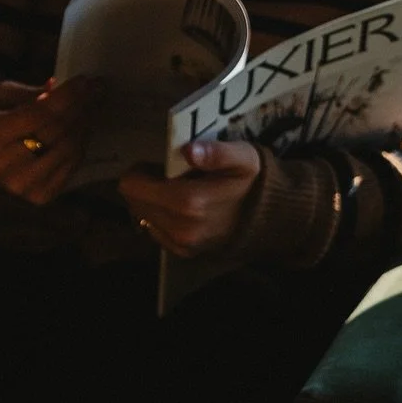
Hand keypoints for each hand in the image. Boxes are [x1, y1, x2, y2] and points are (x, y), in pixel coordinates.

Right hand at [0, 76, 102, 203]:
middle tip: (97, 91)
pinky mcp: (41, 196)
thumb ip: (27, 93)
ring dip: (84, 126)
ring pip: (67, 150)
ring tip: (92, 108)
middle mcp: (6, 164)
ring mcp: (25, 184)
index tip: (85, 81)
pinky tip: (84, 130)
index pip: (36, 114)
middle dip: (80, 107)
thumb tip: (58, 87)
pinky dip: (81, 146)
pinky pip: (70, 168)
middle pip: (55, 132)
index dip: (65, 97)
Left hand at [118, 140, 261, 257]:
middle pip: (134, 201)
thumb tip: (189, 150)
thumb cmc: (252, 182)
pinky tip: (183, 210)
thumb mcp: (242, 158)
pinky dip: (161, 217)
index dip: (141, 171)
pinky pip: (154, 230)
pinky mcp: (183, 252)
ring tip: (178, 192)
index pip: (132, 186)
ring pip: (142, 216)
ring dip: (153, 202)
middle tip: (171, 178)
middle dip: (146, 186)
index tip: (161, 166)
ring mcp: (181, 243)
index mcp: (189, 202)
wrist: (269, 220)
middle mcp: (180, 227)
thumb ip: (216, 152)